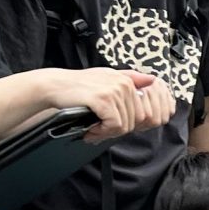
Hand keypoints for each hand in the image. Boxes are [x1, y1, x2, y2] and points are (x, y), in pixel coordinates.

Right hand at [61, 66, 176, 141]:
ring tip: (92, 129)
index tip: (109, 126)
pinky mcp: (104, 100)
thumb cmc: (79, 85)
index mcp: (128, 80)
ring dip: (107, 133)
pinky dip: (102, 132)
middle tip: (98, 131)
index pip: (142, 113)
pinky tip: (90, 128)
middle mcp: (125, 84)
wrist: (55, 86)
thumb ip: (130, 79)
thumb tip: (153, 80)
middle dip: (116, 131)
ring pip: (125, 126)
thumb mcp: (107, 77)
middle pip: (135, 121)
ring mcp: (115, 91)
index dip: (127, 125)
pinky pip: (115, 125)